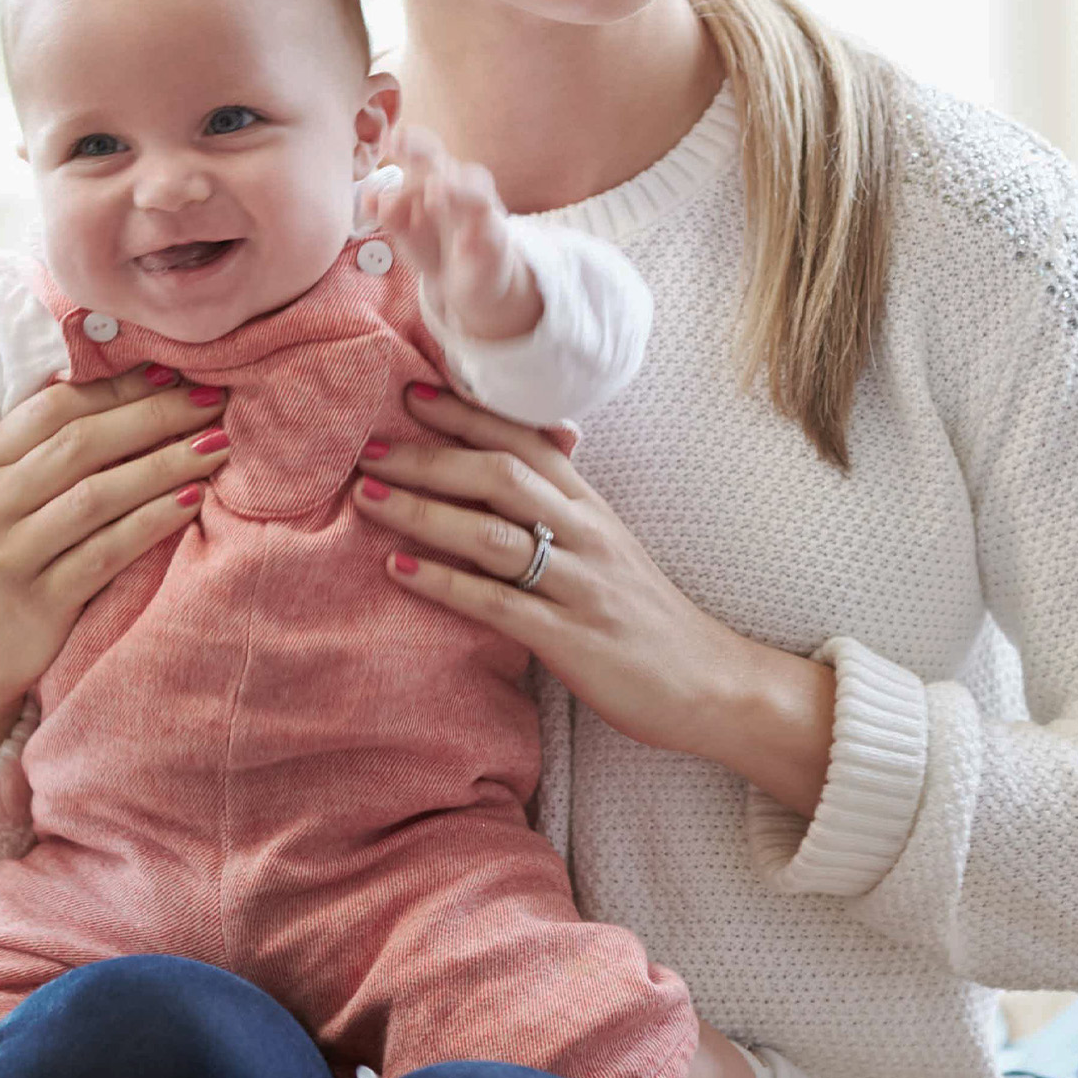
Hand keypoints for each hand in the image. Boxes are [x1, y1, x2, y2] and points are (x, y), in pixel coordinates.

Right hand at [0, 366, 234, 784]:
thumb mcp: (6, 497)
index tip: (177, 372)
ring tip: (218, 447)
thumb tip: (129, 383)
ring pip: (98, 495)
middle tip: (213, 402)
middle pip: (82, 445)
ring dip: (166, 465)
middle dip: (155, 416)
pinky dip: (153, 521)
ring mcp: (9, 554)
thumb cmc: (3, 558)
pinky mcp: (38, 601)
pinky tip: (194, 502)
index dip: (120, 387)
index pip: (56, 408)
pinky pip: (107, 552)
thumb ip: (49, 448)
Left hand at [350, 385, 838, 814]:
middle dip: (429, 457)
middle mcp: (587, 535)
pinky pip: (497, 603)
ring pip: (493, 533)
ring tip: (366, 498)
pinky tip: (397, 569)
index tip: (411, 394)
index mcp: (593, 508)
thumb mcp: (611, 548)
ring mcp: (580, 586)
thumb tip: (517, 466)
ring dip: (423, 512)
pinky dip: (443, 582)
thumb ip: (563, 509)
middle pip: (502, 475)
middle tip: (368, 446)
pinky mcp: (572, 639)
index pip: (526, 442)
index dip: (468, 416)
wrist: (711, 683)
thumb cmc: (649, 618)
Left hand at [379, 125, 539, 341]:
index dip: (413, 143)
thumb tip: (370, 197)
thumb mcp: (406, 230)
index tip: (394, 142)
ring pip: (476, 192)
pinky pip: (491, 233)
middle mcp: (461, 191)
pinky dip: (477, 234)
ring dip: (455, 191)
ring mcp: (480, 214)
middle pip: (448, 166)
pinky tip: (462, 244)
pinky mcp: (495, 241)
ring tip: (432, 199)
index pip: (428, 152)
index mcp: (437, 181)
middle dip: (426, 160)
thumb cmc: (436, 246)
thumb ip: (389, 212)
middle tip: (404, 154)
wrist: (467, 282)